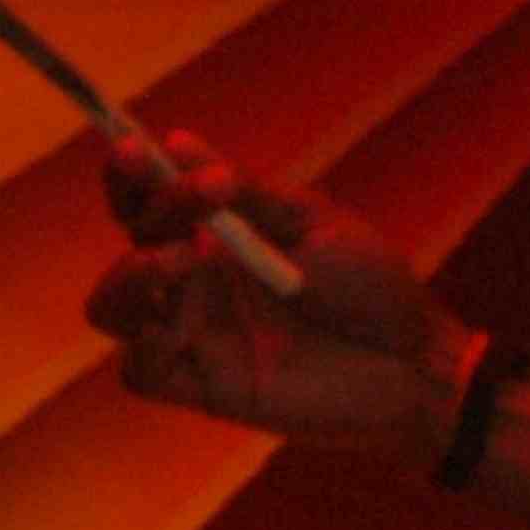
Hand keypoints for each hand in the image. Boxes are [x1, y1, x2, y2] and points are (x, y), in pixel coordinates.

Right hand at [85, 133, 462, 449]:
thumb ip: (245, 197)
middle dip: (149, 205)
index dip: (131, 173)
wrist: (416, 362)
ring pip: (112, 308)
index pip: (149, 199)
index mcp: (219, 236)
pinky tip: (174, 327)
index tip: (139, 148)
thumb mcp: (313, 226)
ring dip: (127, 277)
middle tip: (203, 197)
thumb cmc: (373, 290)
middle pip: (128, 239)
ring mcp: (198, 334)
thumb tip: (178, 142)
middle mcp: (198, 282)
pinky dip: (141, 349)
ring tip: (176, 259)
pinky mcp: (208, 388)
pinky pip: (141, 374)